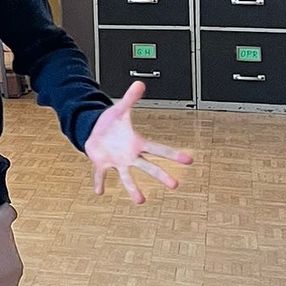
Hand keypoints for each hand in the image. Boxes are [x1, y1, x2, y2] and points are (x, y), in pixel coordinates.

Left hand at [85, 81, 193, 203]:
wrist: (96, 131)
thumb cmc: (111, 123)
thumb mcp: (120, 109)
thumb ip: (130, 98)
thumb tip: (139, 83)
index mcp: (137, 143)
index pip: (158, 149)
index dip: (173, 154)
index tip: (189, 160)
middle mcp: (130, 156)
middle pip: (148, 167)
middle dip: (161, 175)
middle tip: (175, 185)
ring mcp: (117, 162)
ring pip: (127, 177)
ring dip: (133, 188)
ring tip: (140, 201)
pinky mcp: (102, 164)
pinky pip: (101, 175)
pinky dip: (100, 182)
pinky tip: (99, 191)